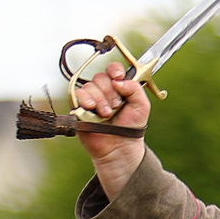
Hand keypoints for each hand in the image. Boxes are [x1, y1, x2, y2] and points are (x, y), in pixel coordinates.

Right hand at [74, 64, 149, 198]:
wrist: (120, 149)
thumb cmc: (130, 129)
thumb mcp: (141, 107)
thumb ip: (135, 89)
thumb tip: (118, 80)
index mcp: (117, 87)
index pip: (113, 69)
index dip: (115, 70)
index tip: (119, 78)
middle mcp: (102, 91)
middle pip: (101, 77)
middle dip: (110, 91)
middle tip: (116, 106)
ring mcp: (90, 99)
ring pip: (90, 87)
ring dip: (100, 100)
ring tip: (107, 115)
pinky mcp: (79, 108)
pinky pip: (78, 95)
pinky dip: (86, 100)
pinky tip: (92, 109)